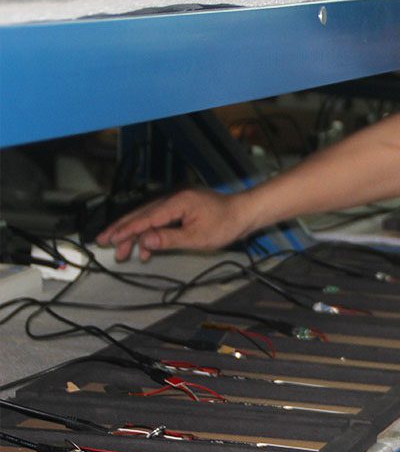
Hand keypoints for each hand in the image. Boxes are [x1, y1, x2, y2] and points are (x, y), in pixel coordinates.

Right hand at [96, 188, 246, 261]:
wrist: (243, 213)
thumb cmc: (225, 225)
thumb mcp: (198, 238)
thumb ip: (170, 239)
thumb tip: (146, 241)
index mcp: (176, 203)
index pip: (145, 218)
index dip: (126, 230)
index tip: (110, 239)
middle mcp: (173, 198)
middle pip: (141, 215)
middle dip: (122, 231)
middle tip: (104, 243)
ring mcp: (176, 202)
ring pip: (148, 218)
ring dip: (135, 235)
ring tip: (123, 252)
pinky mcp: (180, 208)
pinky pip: (159, 220)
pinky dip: (150, 233)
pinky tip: (146, 248)